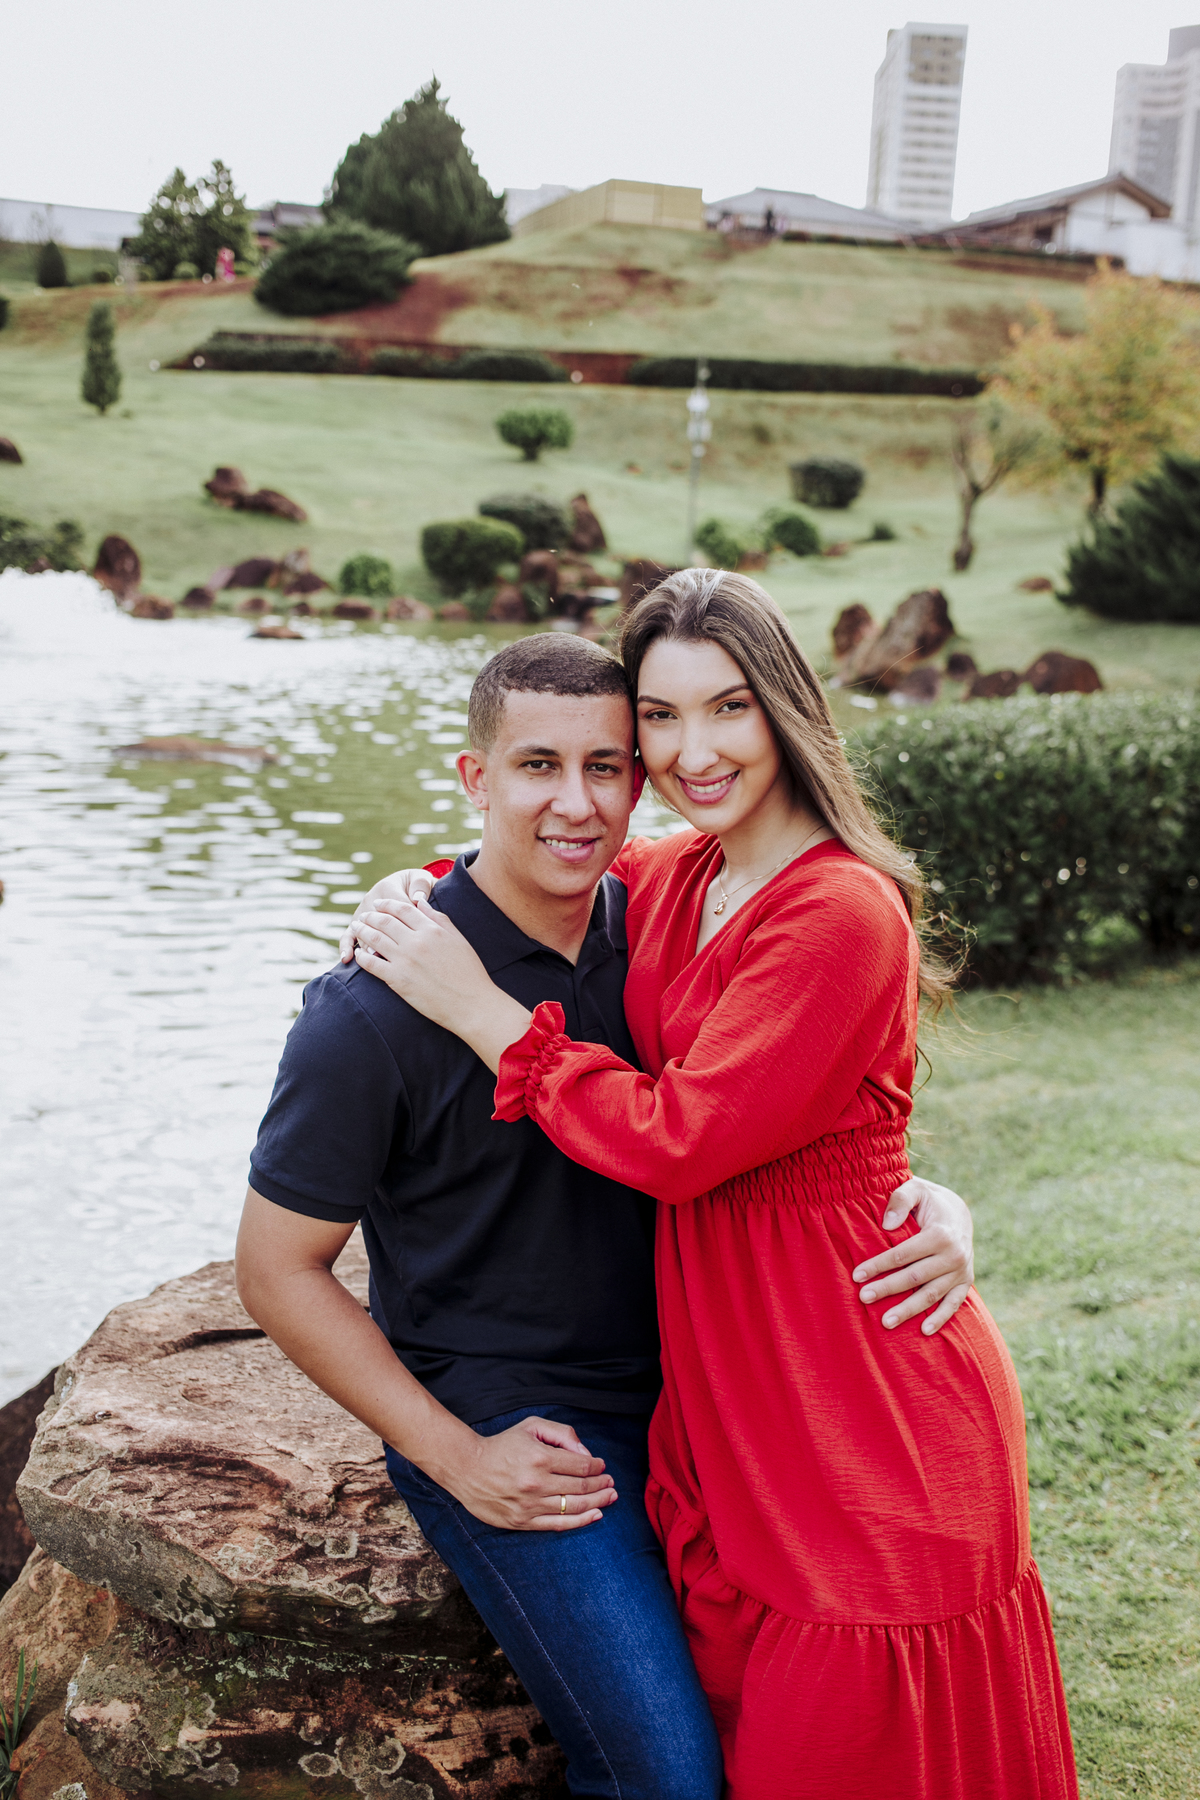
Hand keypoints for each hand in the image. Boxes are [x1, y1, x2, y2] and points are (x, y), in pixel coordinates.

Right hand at [340, 868, 435, 962]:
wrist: (405, 887)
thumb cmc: (416, 886)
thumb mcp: (421, 880)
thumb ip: (421, 886)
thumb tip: (417, 898)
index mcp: (387, 887)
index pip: (397, 907)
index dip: (407, 920)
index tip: (416, 931)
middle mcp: (371, 899)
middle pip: (377, 921)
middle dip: (386, 934)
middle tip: (396, 946)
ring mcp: (362, 913)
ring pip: (364, 930)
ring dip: (368, 943)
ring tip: (375, 954)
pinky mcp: (356, 925)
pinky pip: (348, 936)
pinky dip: (346, 947)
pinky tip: (347, 958)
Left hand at [352, 898, 531, 1066]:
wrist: (471, 1004)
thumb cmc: (469, 973)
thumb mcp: (458, 939)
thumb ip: (439, 919)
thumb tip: (421, 902)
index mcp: (432, 929)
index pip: (403, 909)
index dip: (387, 904)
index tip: (379, 904)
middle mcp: (416, 941)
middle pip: (385, 921)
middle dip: (371, 916)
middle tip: (363, 916)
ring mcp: (405, 960)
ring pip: (375, 939)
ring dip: (362, 931)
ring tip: (356, 928)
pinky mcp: (397, 980)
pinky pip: (372, 964)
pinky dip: (361, 957)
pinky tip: (357, 954)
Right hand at [442, 1414, 616, 1529]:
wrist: (468, 1468)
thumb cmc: (502, 1444)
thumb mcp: (532, 1426)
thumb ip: (562, 1434)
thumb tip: (586, 1454)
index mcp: (540, 1458)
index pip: (581, 1466)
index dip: (597, 1467)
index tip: (602, 1466)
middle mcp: (537, 1483)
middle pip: (581, 1487)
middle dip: (602, 1485)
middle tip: (612, 1483)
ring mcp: (530, 1505)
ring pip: (574, 1507)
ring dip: (598, 1502)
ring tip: (610, 1498)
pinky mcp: (523, 1522)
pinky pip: (558, 1524)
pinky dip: (581, 1521)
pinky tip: (595, 1515)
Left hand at [852, 1177, 973, 1336]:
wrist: (959, 1213)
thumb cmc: (929, 1201)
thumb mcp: (916, 1190)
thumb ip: (900, 1200)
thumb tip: (886, 1226)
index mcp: (940, 1234)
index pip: (903, 1254)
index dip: (878, 1265)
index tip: (856, 1275)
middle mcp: (954, 1255)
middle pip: (914, 1277)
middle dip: (887, 1288)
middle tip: (863, 1298)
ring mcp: (961, 1271)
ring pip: (931, 1295)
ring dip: (908, 1310)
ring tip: (885, 1322)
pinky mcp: (965, 1282)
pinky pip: (953, 1304)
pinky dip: (941, 1319)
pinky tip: (923, 1331)